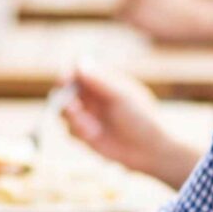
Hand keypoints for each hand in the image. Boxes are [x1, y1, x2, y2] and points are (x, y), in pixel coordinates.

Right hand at [62, 66, 196, 189]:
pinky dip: (78, 132)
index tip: (65, 80)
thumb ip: (101, 81)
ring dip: (72, 117)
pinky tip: (94, 135)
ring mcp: (87, 114)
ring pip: (64, 111)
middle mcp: (92, 95)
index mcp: (102, 81)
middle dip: (63, 96)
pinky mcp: (85, 134)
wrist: (149, 149)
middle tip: (71, 106)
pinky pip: (70, 130)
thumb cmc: (142, 118)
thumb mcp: (122, 96)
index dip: (68, 74)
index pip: (78, 70)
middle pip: (65, 89)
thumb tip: (79, 62)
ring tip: (89, 126)